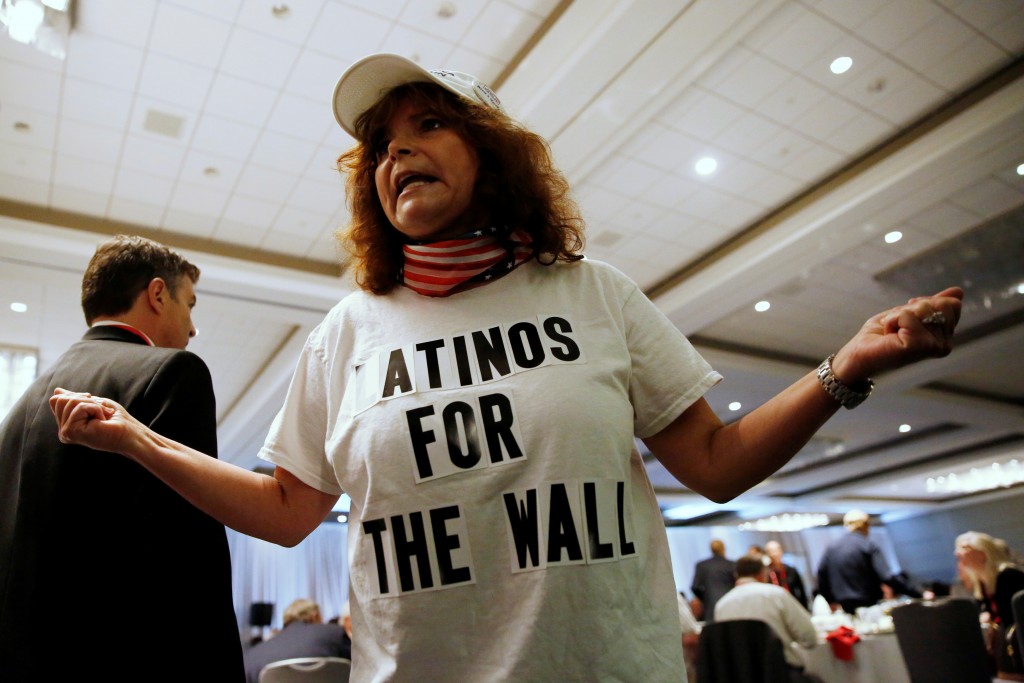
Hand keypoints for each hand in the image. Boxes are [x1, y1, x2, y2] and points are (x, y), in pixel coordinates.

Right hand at [49, 388, 137, 455]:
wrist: (131, 434)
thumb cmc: (117, 420)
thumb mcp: (93, 404)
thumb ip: (75, 399)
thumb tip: (57, 390)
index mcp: (66, 424)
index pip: (56, 399)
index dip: (78, 396)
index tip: (95, 406)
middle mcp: (63, 431)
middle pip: (59, 399)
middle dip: (85, 399)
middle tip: (100, 411)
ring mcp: (65, 433)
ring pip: (69, 402)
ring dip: (92, 404)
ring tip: (102, 417)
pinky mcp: (70, 432)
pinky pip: (79, 408)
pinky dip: (96, 409)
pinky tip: (102, 421)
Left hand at [831, 287, 962, 382]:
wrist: (858, 355)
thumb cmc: (880, 336)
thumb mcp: (908, 314)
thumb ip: (932, 305)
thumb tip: (959, 292)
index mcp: (945, 337)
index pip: (952, 304)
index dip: (925, 303)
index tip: (907, 317)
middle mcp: (944, 345)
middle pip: (942, 304)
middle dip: (914, 308)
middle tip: (898, 325)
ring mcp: (934, 347)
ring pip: (924, 308)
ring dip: (901, 314)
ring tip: (893, 331)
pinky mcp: (919, 346)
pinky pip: (907, 316)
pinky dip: (892, 320)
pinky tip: (888, 336)